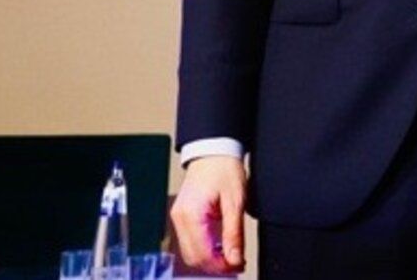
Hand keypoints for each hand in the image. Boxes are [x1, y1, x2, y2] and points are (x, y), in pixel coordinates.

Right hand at [169, 155, 247, 274]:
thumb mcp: (235, 202)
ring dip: (209, 259)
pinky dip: (204, 249)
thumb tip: (234, 259)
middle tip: (237, 264)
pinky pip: (189, 241)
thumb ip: (233, 233)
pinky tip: (220, 247)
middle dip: (215, 265)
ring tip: (231, 256)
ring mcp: (178, 218)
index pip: (202, 254)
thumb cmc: (224, 169)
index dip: (221, 266)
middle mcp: (180, 219)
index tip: (238, 266)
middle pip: (193, 257)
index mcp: (191, 215)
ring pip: (190, 252)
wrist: (214, 150)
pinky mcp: (182, 217)